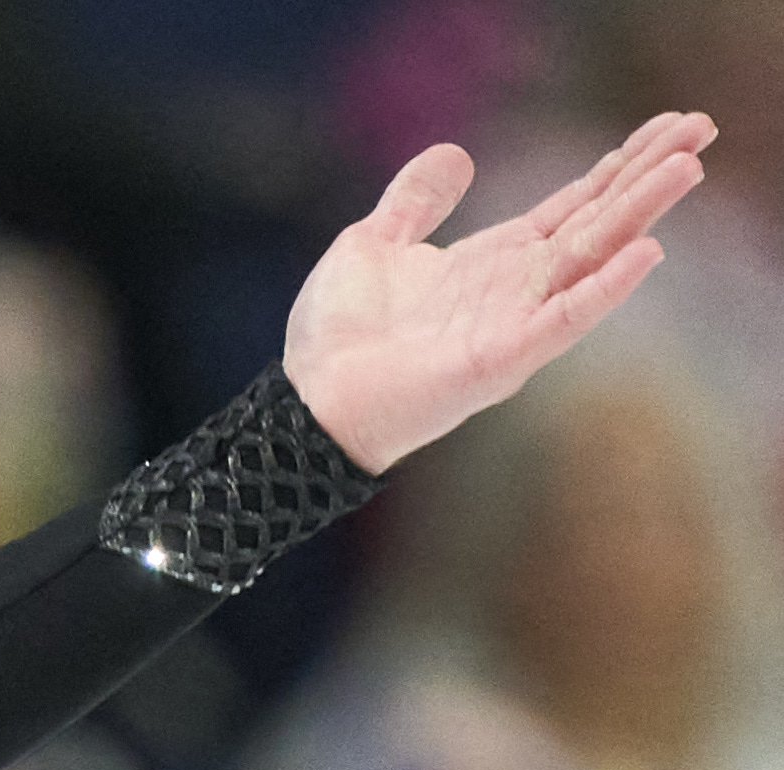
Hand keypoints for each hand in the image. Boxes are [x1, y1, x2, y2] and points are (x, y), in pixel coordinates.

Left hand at [285, 111, 715, 473]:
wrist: (305, 404)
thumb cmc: (336, 336)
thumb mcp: (371, 244)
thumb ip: (414, 201)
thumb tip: (454, 154)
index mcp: (492, 261)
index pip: (573, 204)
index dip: (619, 165)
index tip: (669, 127)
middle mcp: (516, 289)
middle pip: (598, 220)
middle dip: (648, 174)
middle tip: (702, 128)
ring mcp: (514, 325)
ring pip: (592, 259)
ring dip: (641, 213)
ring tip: (687, 168)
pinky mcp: (501, 361)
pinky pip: (563, 321)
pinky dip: (604, 289)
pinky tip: (646, 253)